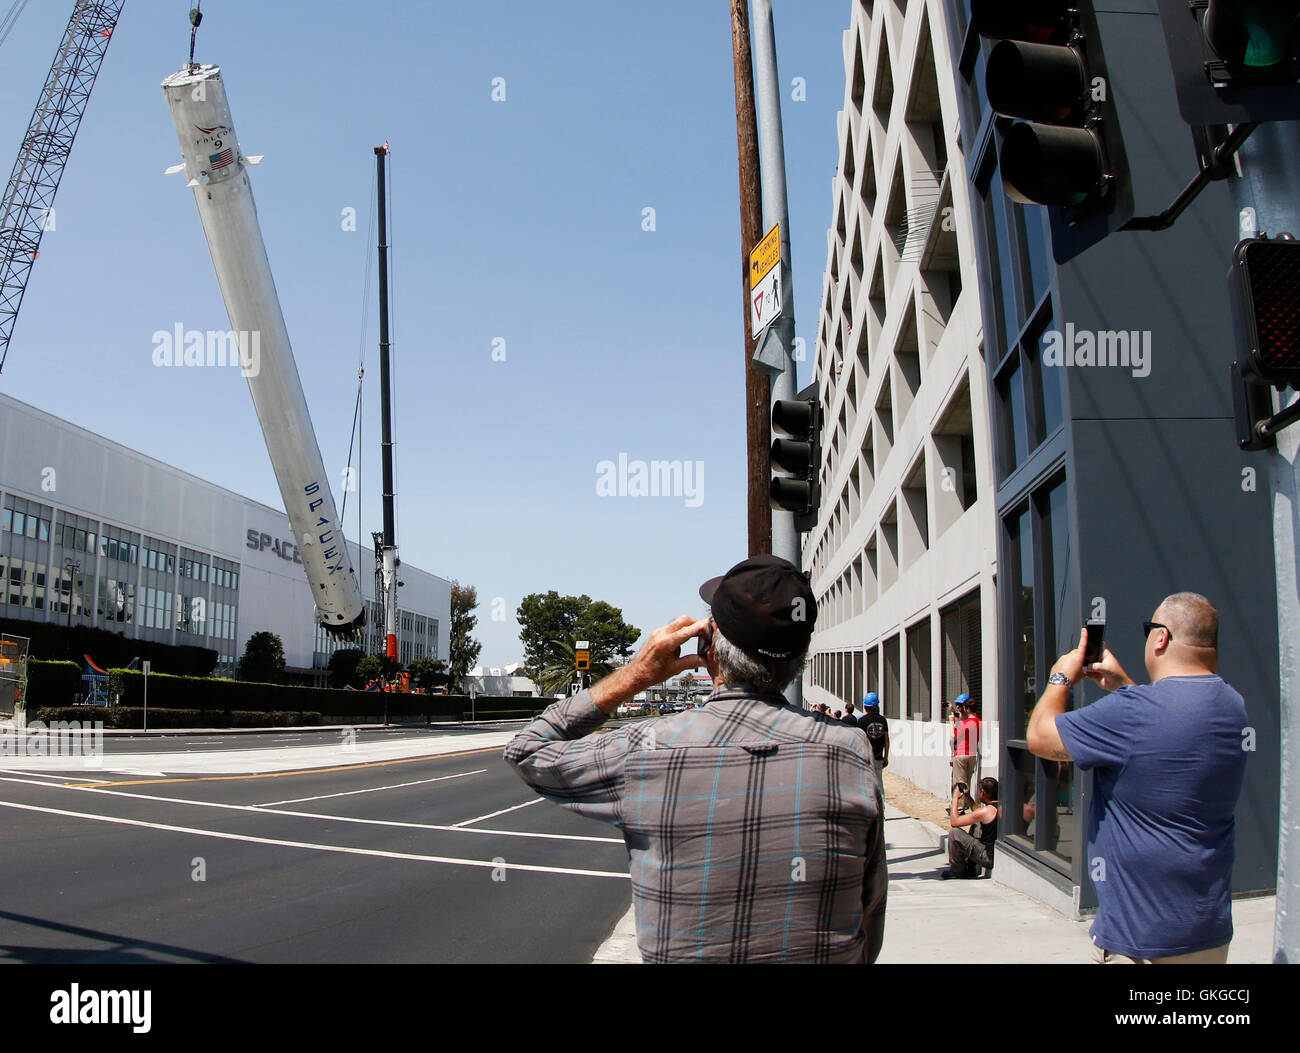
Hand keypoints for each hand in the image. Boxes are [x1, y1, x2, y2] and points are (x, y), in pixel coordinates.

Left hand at [589, 615, 705, 713]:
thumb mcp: (675, 669)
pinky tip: (681, 643)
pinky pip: (671, 627)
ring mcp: (657, 632)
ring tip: (695, 639)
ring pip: (677, 622)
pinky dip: (680, 631)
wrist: (636, 674)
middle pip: (684, 620)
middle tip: (705, 632)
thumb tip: (706, 659)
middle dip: (696, 623)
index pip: (688, 630)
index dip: (701, 627)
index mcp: (666, 643)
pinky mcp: (656, 633)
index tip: (710, 626)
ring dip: (688, 627)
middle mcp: (661, 634)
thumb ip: (691, 662)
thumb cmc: (652, 674)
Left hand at [1050, 628, 1088, 686]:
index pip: (1083, 645)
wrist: (1060, 682)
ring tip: (1072, 672)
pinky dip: (1065, 666)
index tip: (1084, 630)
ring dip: (1071, 662)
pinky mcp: (1057, 662)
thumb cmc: (1073, 678)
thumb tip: (1084, 666)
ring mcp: (1063, 658)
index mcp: (1078, 657)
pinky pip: (1063, 662)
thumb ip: (1084, 667)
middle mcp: (1070, 655)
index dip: (1084, 637)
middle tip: (1080, 665)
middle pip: (1076, 653)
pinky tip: (1066, 672)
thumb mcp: (1083, 673)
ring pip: (1069, 658)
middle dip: (1079, 657)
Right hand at [1084, 645, 1135, 692]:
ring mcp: (1097, 667)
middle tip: (1082, 657)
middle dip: (1087, 656)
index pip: (1099, 646)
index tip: (1087, 642)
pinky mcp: (1094, 674)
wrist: (1118, 686)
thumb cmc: (1116, 674)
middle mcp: (1100, 660)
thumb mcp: (1105, 668)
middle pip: (1091, 655)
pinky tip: (1085, 672)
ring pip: (1088, 664)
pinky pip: (1087, 672)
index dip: (1094, 644)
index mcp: (1105, 655)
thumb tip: (1086, 667)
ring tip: (1083, 666)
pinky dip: (1085, 672)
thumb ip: (1095, 666)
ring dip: (1085, 665)